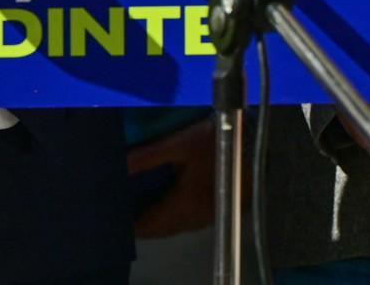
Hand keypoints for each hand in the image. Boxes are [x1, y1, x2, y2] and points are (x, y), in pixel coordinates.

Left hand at [126, 120, 214, 237]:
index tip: (117, 221)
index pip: (153, 223)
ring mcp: (209, 216)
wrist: (252, 142)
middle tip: (125, 216)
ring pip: (177, 227)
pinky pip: (189, 221)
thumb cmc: (215, 141)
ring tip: (141, 213)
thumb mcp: (179, 142)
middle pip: (164, 229)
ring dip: (159, 224)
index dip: (134, 226)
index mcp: (186, 203)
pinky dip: (174, 218)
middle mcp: (197, 217)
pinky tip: (167, 206)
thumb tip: (120, 166)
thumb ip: (148, 157)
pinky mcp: (217, 210)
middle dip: (144, 226)